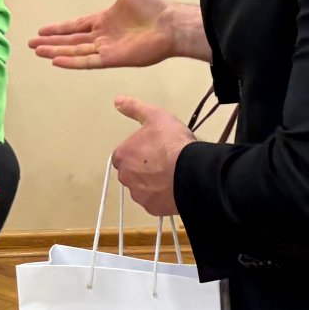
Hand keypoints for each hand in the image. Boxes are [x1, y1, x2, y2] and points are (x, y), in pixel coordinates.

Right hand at [30, 0, 179, 68]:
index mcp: (104, 20)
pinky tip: (56, 60)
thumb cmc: (152, 4)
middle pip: (71, 41)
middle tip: (32, 44)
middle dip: (51, 42)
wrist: (170, 23)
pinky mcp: (112, 59)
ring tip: (38, 51)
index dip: (59, 28)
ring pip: (75, 52)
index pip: (76, 25)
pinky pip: (88, 61)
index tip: (42, 30)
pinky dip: (72, 62)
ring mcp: (106, 49)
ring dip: (56, 51)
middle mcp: (103, 36)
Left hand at [110, 96, 195, 215]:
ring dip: (153, 183)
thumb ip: (134, 108)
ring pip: (143, 188)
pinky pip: (155, 201)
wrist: (191, 171)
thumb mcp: (155, 116)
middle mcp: (126, 178)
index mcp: (122, 156)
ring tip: (172, 174)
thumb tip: (117, 100)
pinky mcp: (154, 209)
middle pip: (132, 172)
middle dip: (144, 168)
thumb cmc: (171, 142)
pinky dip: (163, 196)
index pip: (124, 154)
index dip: (139, 151)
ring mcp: (139, 196)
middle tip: (164, 161)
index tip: (153, 148)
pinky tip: (175, 187)